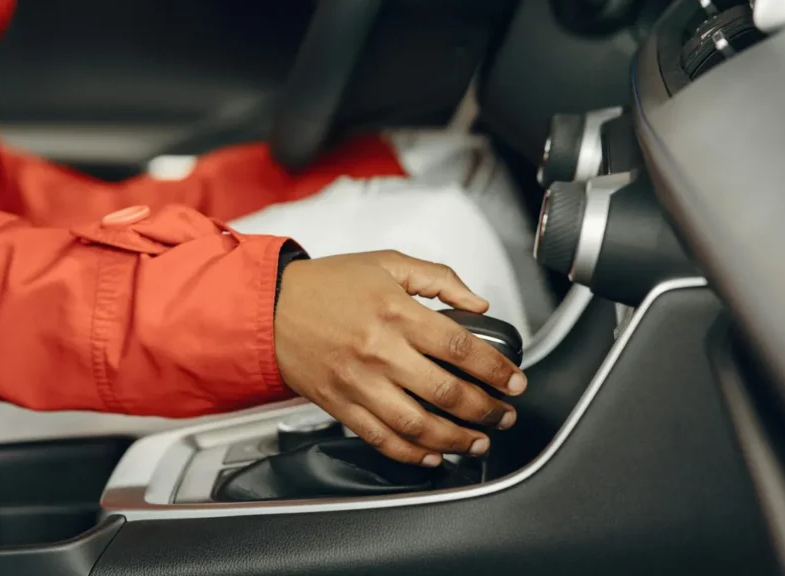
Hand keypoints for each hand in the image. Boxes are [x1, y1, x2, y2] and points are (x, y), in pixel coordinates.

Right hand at [274, 250, 526, 466]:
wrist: (270, 307)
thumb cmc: (327, 285)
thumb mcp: (387, 263)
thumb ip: (439, 279)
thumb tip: (478, 305)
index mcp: (396, 313)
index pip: (461, 348)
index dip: (496, 370)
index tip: (515, 382)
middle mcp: (380, 351)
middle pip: (447, 392)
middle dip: (487, 409)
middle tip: (505, 414)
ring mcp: (359, 383)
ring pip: (418, 424)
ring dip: (456, 439)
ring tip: (479, 440)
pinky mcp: (341, 405)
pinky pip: (381, 439)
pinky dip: (411, 453)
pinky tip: (433, 454)